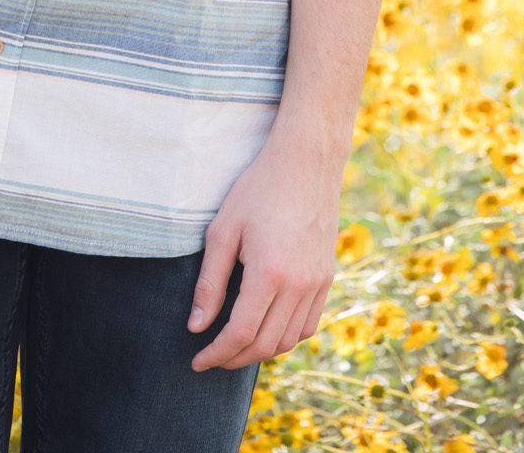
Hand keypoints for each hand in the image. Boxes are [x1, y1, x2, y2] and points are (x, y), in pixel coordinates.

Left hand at [186, 135, 340, 371]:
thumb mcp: (223, 229)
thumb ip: (209, 282)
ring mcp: (318, 283)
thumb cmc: (258, 189)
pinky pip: (308, 325)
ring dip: (260, 351)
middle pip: (266, 345)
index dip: (217, 353)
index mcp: (269, 273)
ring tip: (235, 346)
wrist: (306, 163)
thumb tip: (196, 325)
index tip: (196, 361)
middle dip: (234, 358)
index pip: (241, 333)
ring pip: (289, 340)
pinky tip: (267, 329)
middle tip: (211, 356)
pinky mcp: (327, 278)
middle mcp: (299, 285)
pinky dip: (286, 337)